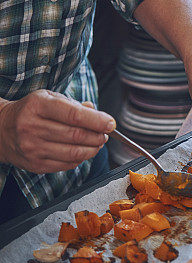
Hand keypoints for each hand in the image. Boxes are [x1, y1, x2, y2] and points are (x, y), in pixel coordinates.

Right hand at [0, 90, 114, 172]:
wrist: (2, 129)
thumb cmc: (30, 111)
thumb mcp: (49, 98)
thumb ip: (74, 105)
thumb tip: (98, 114)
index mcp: (38, 105)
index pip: (74, 115)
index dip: (97, 120)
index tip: (110, 123)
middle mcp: (33, 127)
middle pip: (76, 136)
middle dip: (98, 136)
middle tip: (105, 134)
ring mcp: (32, 148)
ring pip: (73, 153)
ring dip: (92, 149)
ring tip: (97, 143)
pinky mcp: (35, 165)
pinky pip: (66, 165)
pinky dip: (80, 159)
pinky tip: (82, 151)